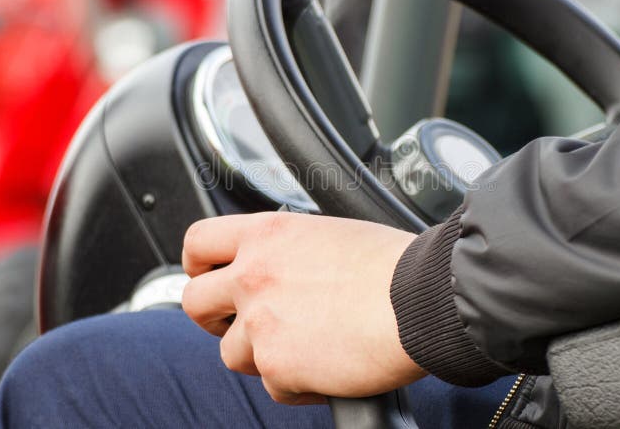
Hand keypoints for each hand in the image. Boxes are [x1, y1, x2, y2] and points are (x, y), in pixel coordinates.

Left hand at [181, 212, 424, 404]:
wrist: (424, 298)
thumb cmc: (394, 264)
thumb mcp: (332, 233)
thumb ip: (292, 249)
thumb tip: (285, 268)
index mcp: (269, 234)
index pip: (199, 243)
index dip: (197, 265)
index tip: (207, 277)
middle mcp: (255, 274)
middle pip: (195, 303)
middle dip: (215, 319)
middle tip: (244, 324)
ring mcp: (261, 321)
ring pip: (232, 353)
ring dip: (263, 355)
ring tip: (306, 349)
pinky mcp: (278, 365)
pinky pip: (273, 385)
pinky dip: (298, 384)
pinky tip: (328, 368)